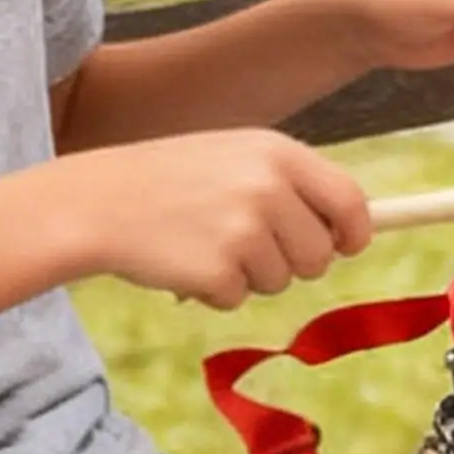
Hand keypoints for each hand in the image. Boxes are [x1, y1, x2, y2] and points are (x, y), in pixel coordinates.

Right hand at [60, 129, 371, 308]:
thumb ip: (293, 186)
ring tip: (207, 242)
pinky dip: (216, 292)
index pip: (350, 199)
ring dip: (251, 275)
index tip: (349, 245)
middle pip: (320, 255)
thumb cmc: (173, 180)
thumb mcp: (238, 158)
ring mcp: (244, 231)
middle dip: (294, 261)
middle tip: (248, 243)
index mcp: (279, 153)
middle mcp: (268, 188)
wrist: (97, 201)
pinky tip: (185, 261)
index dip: (356, 230)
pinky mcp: (218, 272)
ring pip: (282, 281)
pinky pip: (240, 299)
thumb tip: (353, 231)